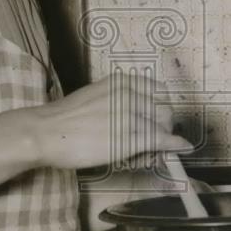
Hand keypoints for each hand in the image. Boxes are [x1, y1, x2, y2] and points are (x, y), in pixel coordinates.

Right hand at [32, 72, 192, 170]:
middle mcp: (129, 94)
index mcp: (121, 82)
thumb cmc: (64, 119)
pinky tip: (182, 148)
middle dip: (164, 124)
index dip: (162, 107)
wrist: (47, 132)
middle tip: (156, 138)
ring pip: (162, 126)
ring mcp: (131, 115)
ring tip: (152, 149)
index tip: (159, 118)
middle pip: (164, 108)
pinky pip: (160, 140)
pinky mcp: (130, 137)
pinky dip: (175, 144)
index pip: (158, 91)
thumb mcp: (95, 98)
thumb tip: (136, 115)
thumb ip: (117, 101)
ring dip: (163, 138)